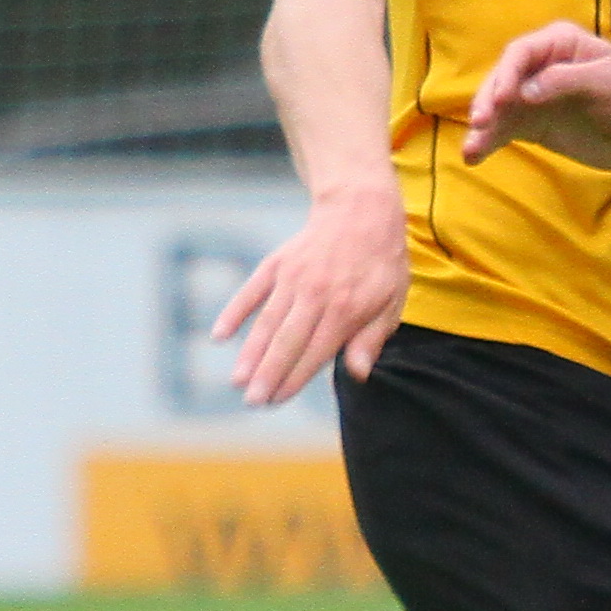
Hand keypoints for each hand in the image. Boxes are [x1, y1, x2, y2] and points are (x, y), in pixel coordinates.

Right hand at [211, 179, 406, 406]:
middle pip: (288, 341)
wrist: (360, 209)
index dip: (295, 378)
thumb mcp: (391, 301)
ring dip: (251, 352)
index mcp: (346, 309)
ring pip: (267, 321)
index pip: (316, 352)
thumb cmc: (381, 263)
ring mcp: (293, 278)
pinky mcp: (277, 264)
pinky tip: (219, 335)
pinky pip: (251, 290)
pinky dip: (235, 312)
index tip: (277, 400)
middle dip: (269, 373)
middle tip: (252, 401)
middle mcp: (316, 295)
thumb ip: (371, 338)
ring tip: (238, 380)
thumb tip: (358, 373)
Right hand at [464, 20, 610, 166]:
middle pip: (502, 79)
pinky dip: (488, 142)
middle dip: (488, 101)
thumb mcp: (606, 82)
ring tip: (471, 149)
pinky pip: (503, 130)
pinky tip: (474, 156)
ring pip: (497, 108)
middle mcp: (537, 65)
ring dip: (482, 127)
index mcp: (557, 43)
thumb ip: (565, 81)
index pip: (521, 53)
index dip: (507, 74)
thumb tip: (525, 93)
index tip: (502, 100)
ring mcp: (531, 96)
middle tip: (481, 123)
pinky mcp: (531, 124)